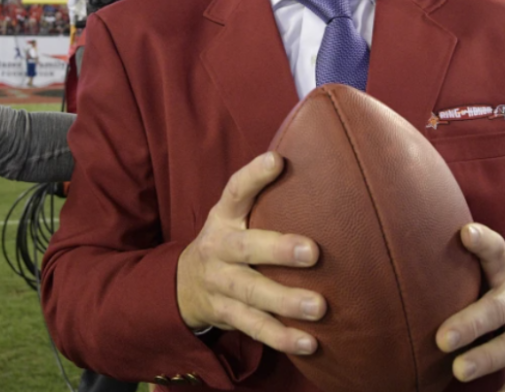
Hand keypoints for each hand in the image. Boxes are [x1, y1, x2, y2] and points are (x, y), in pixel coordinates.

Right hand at [176, 152, 325, 355]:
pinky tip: (308, 343)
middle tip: (313, 252)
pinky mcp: (226, 314)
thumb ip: (264, 198)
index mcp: (224, 217)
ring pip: (252, 294)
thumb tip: (321, 166)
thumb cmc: (229, 241)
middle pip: (245, 248)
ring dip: (286, 301)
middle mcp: (219, 248)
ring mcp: (220, 284)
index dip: (254, 175)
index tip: (277, 160)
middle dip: (278, 250)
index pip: (236, 191)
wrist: (183, 285)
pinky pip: (254, 327)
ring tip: (319, 307)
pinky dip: (281, 337)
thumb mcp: (235, 216)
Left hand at [436, 224, 504, 390]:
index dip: (482, 241)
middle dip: (471, 324)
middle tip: (443, 338)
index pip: (495, 251)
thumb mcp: (498, 260)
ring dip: (486, 360)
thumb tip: (415, 238)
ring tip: (460, 370)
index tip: (466, 233)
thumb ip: (470, 254)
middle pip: (497, 310)